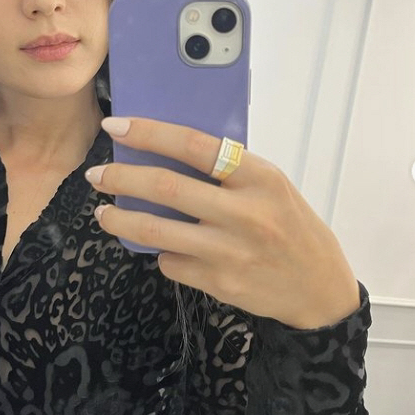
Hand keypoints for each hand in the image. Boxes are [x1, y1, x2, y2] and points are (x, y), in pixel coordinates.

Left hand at [85, 116, 359, 329]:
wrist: (318, 288)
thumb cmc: (293, 227)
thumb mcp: (272, 188)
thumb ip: (229, 172)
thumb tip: (167, 154)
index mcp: (260, 178)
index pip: (196, 146)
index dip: (151, 133)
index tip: (116, 126)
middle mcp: (245, 214)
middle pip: (166, 189)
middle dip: (121, 179)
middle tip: (97, 175)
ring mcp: (230, 252)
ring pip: (157, 233)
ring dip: (121, 220)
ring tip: (104, 213)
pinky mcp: (219, 283)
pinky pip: (171, 263)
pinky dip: (160, 253)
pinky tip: (162, 248)